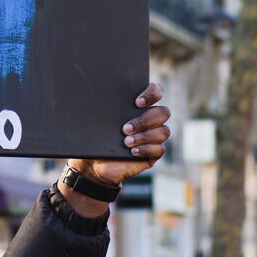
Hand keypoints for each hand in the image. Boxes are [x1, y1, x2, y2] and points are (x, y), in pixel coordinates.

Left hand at [62, 83, 170, 216]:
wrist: (93, 165)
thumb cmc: (95, 138)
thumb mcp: (96, 122)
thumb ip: (102, 110)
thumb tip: (97, 98)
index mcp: (139, 106)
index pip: (155, 91)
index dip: (151, 94)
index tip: (137, 102)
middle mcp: (150, 119)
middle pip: (163, 112)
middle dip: (145, 119)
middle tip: (125, 128)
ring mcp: (154, 137)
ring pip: (163, 131)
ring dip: (144, 136)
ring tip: (126, 142)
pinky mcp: (153, 154)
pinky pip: (159, 149)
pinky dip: (145, 149)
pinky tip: (132, 151)